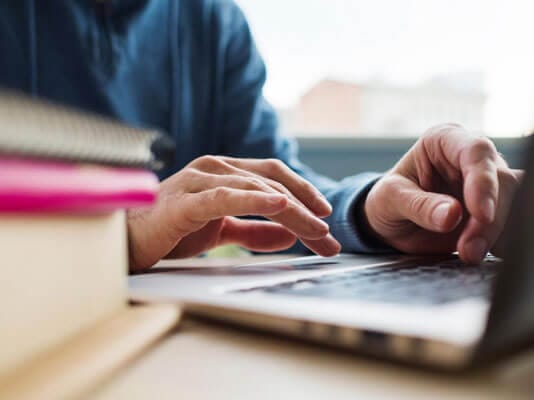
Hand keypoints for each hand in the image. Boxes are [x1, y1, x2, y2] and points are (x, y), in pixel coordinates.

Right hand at [127, 155, 340, 270]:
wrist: (125, 241)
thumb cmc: (170, 230)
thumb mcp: (222, 231)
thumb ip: (253, 230)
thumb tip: (288, 235)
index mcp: (224, 173)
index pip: (273, 176)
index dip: (303, 193)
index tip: (324, 217)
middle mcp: (215, 168)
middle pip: (272, 182)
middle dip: (305, 208)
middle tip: (328, 236)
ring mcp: (199, 181)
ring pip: (256, 189)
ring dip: (291, 210)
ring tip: (316, 230)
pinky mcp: (185, 201)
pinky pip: (225, 197)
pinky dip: (254, 200)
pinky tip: (278, 205)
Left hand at [364, 124, 522, 263]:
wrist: (390, 223)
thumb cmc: (388, 200)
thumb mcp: (391, 199)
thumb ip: (419, 205)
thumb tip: (451, 215)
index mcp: (444, 141)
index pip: (476, 152)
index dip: (483, 182)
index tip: (481, 213)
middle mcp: (471, 158)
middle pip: (502, 181)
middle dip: (489, 220)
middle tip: (468, 248)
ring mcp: (487, 184)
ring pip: (514, 204)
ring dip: (496, 234)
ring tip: (469, 254)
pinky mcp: (494, 211)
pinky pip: (511, 225)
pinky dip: (502, 243)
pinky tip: (483, 253)